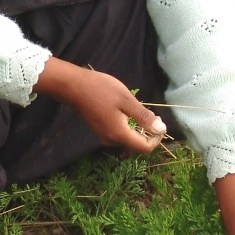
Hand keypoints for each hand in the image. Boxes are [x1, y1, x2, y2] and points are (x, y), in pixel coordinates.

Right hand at [32, 57, 166, 153]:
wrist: (73, 86)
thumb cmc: (100, 90)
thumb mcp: (126, 100)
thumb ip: (144, 117)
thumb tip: (161, 130)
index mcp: (119, 135)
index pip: (145, 148)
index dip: (156, 138)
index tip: (159, 122)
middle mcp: (111, 141)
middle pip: (136, 145)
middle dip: (147, 133)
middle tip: (150, 113)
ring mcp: (103, 137)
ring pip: (127, 139)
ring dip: (136, 129)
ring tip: (136, 110)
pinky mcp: (99, 131)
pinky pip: (118, 134)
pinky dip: (126, 126)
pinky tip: (124, 111)